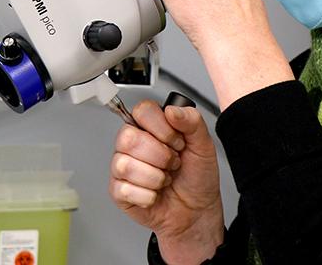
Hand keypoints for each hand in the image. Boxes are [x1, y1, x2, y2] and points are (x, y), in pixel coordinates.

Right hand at [110, 100, 223, 263]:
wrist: (196, 212)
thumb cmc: (197, 178)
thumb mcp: (203, 146)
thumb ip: (192, 121)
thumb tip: (173, 110)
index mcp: (151, 127)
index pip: (142, 111)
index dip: (161, 128)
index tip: (178, 142)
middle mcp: (133, 143)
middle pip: (128, 138)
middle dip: (160, 156)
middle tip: (173, 164)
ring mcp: (122, 166)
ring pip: (125, 164)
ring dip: (155, 178)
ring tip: (164, 179)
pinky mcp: (118, 190)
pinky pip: (124, 188)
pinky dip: (148, 196)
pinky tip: (155, 194)